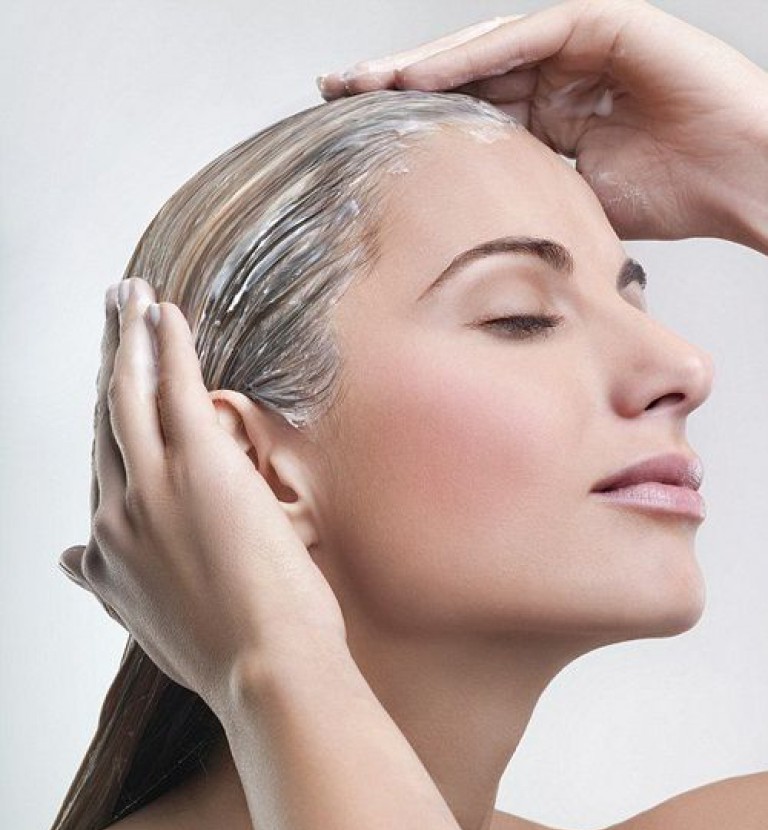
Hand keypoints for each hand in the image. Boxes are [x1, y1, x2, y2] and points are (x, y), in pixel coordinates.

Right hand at [58, 279, 347, 714]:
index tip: (111, 387)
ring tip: (129, 297)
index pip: (102, 466)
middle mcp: (116, 511)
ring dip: (128, 338)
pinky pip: (173, 386)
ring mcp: (153, 484)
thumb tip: (71, 558)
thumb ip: (106, 584)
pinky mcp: (198, 462)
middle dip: (107, 362)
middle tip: (110, 317)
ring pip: (128, 394)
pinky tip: (164, 313)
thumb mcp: (145, 622)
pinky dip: (164, 344)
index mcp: (109, 548)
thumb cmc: (224, 653)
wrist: (266, 672)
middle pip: (106, 420)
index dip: (107, 420)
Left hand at [317, 0, 767, 243]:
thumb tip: (469, 242)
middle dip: (397, 87)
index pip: (466, 115)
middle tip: (334, 96)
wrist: (740, 178)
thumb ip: (523, 200)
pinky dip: (472, 57)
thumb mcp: (571, 205)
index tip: (355, 142)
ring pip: (482, 51)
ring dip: (420, 67)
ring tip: (362, 84)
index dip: (413, 126)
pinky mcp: (601, 23)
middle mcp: (553, 76)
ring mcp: (576, 45)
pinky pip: (524, 38)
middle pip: (461, 77)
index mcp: (546, 118)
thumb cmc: (671, 198)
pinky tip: (421, 77)